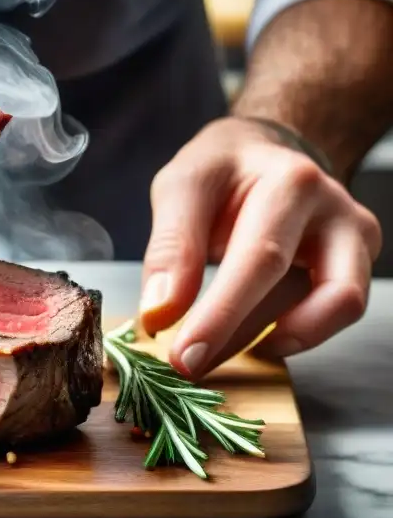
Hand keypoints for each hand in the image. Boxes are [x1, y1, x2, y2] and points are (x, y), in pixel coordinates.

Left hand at [139, 116, 381, 379]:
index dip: (220, 314)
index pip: (259, 258)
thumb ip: (170, 246)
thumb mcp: (182, 188)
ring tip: (212, 350)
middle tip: (189, 364)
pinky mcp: (357, 265)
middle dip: (237, 333)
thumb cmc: (222, 170)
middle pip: (297, 287)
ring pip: (332, 309)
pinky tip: (247, 337)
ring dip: (267, 339)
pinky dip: (289, 333)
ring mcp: (355, 238)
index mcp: (290, 181)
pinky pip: (332, 313)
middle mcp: (335, 209)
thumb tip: (160, 312)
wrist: (265, 153)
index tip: (183, 354)